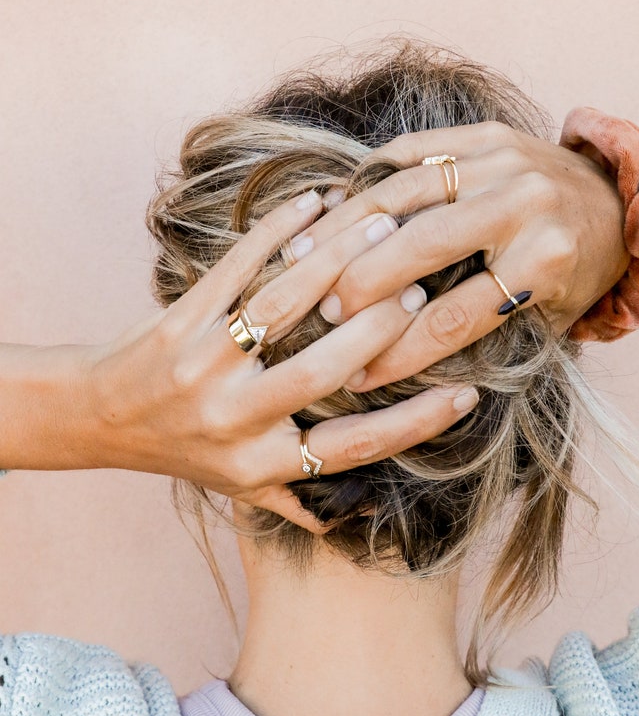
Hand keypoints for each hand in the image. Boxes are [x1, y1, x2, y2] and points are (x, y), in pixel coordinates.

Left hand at [71, 191, 476, 503]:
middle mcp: (233, 419)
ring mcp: (203, 365)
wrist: (96, 418)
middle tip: (423, 290)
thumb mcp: (242, 487)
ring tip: (383, 227)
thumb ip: (303, 498)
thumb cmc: (183, 451)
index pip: (353, 447)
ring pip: (281, 308)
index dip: (415, 425)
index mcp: (259, 462)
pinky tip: (316, 200)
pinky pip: (233, 269)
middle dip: (378, 328)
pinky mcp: (180, 320)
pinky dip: (275, 230)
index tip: (466, 395)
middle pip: (322, 372)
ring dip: (337, 262)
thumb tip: (369, 515)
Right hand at [286, 122, 629, 390]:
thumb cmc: (577, 274)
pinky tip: (331, 209)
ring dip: (347, 230)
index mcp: (546, 261)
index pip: (457, 316)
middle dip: (362, 285)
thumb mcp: (548, 317)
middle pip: (421, 247)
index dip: (402, 351)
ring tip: (304, 260)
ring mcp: (504, 160)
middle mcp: (525, 203)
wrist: (620, 202)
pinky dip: (368, 181)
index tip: (360, 376)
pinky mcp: (487, 134)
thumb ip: (487, 336)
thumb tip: (400, 363)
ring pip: (404, 194)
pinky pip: (412, 152)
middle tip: (322, 313)